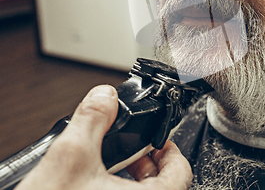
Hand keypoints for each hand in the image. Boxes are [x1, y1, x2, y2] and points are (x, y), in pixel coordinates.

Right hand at [15, 85, 191, 189]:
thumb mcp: (71, 158)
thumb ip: (93, 120)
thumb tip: (104, 97)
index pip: (181, 171)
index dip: (170, 149)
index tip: (158, 140)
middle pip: (165, 184)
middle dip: (147, 162)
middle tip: (132, 150)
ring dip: (133, 179)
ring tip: (111, 166)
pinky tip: (95, 184)